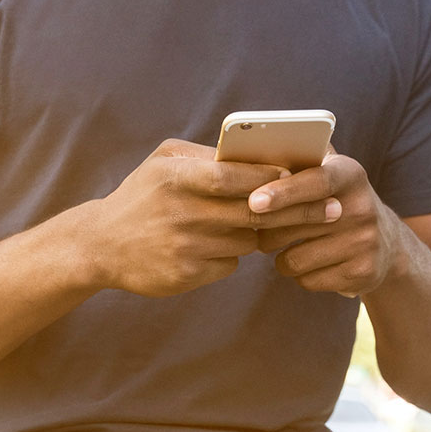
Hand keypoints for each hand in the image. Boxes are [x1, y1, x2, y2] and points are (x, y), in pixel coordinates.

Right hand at [87, 139, 287, 297]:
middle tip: (329, 209)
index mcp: (174, 177)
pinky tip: (211, 247)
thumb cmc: (141, 196)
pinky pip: (230, 264)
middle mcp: (179, 212)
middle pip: (252, 212)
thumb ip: (206, 156)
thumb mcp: (162, 162)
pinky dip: (229, 254)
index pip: (231, 176)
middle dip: (295, 210)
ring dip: (253, 233)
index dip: (267, 176)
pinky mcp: (185, 275)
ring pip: (246, 240)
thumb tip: (259, 157)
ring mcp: (183, 247)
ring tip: (244, 224)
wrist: (100, 244)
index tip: (297, 176)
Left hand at [246, 149, 402, 297]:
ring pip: (294, 258)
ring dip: (279, 255)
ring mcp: (365, 243)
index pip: (315, 181)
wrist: (386, 243)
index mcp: (350, 174)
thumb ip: (297, 158)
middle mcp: (363, 207)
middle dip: (265, 227)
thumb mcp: (327, 172)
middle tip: (254, 224)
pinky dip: (298, 274)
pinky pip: (306, 280)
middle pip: (294, 224)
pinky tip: (310, 262)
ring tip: (287, 244)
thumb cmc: (335, 200)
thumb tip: (247, 147)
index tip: (253, 202)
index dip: (282, 191)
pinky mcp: (363, 273)